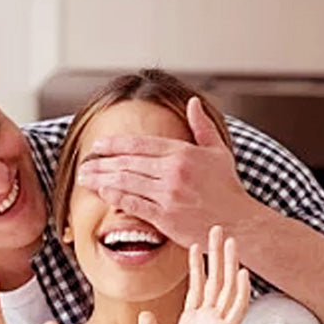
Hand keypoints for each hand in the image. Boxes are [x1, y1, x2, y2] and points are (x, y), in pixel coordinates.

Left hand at [76, 97, 252, 247]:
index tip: (98, 146)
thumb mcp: (218, 152)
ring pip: (126, 182)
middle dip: (101, 163)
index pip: (141, 144)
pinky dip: (115, 197)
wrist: (238, 222)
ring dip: (101, 179)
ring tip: (85, 178)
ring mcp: (168, 194)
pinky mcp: (165, 216)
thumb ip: (202, 127)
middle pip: (128, 162)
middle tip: (84, 163)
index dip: (115, 145)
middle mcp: (174, 171)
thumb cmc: (227, 188)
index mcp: (184, 153)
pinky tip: (102, 193)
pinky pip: (133, 204)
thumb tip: (193, 102)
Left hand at [139, 225, 250, 323]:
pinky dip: (239, 291)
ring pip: (226, 289)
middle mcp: (205, 322)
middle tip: (218, 229)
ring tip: (230, 240)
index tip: (195, 244)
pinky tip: (241, 272)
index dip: (196, 265)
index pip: (196, 287)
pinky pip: (235, 310)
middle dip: (215, 255)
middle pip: (214, 281)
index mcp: (190, 323)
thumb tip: (146, 314)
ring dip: (229, 264)